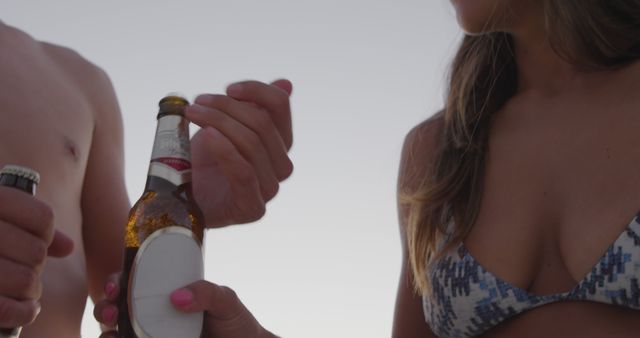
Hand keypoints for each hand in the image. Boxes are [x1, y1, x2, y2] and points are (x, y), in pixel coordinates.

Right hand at [0, 187, 73, 327]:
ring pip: (26, 281)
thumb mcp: (2, 219)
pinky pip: (6, 309)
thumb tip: (68, 247)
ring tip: (16, 287)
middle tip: (17, 267)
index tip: (32, 239)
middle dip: (35, 265)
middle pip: (37, 252)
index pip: (44, 218)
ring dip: (29, 291)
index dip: (46, 234)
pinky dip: (22, 313)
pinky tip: (25, 310)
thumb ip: (34, 228)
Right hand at [95, 275, 276, 337]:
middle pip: (116, 307)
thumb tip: (177, 297)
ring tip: (110, 334)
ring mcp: (152, 335)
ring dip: (106, 332)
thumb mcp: (226, 300)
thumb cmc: (235, 321)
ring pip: (116, 332)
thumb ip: (207, 293)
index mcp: (166, 292)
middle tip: (109, 311)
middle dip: (103, 306)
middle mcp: (153, 314)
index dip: (117, 279)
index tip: (115, 284)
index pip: (134, 280)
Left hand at [186, 79, 293, 226]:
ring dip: (218, 123)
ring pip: (252, 144)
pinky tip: (208, 136)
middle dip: (226, 108)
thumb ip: (252, 107)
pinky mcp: (253, 209)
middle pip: (262, 123)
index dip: (256, 90)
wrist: (180, 199)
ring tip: (192, 115)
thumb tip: (286, 84)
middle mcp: (281, 165)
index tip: (229, 88)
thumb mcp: (225, 127)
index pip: (280, 107)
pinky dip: (226, 151)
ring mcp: (270, 189)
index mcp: (279, 142)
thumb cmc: (202, 162)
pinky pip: (245, 173)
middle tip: (196, 104)